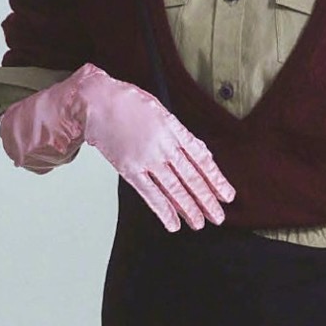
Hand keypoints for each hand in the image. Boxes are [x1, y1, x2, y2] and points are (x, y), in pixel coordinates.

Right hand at [0, 63, 235, 230]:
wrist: (97, 101)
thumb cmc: (129, 103)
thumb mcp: (162, 111)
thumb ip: (182, 134)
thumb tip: (201, 152)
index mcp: (175, 129)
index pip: (202, 159)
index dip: (216, 179)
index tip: (227, 195)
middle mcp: (164, 146)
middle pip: (191, 177)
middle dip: (207, 200)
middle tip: (219, 217)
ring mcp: (147, 159)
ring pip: (174, 188)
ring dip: (189, 208)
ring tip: (200, 224)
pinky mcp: (129, 169)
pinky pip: (149, 193)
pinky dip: (163, 210)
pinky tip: (173, 223)